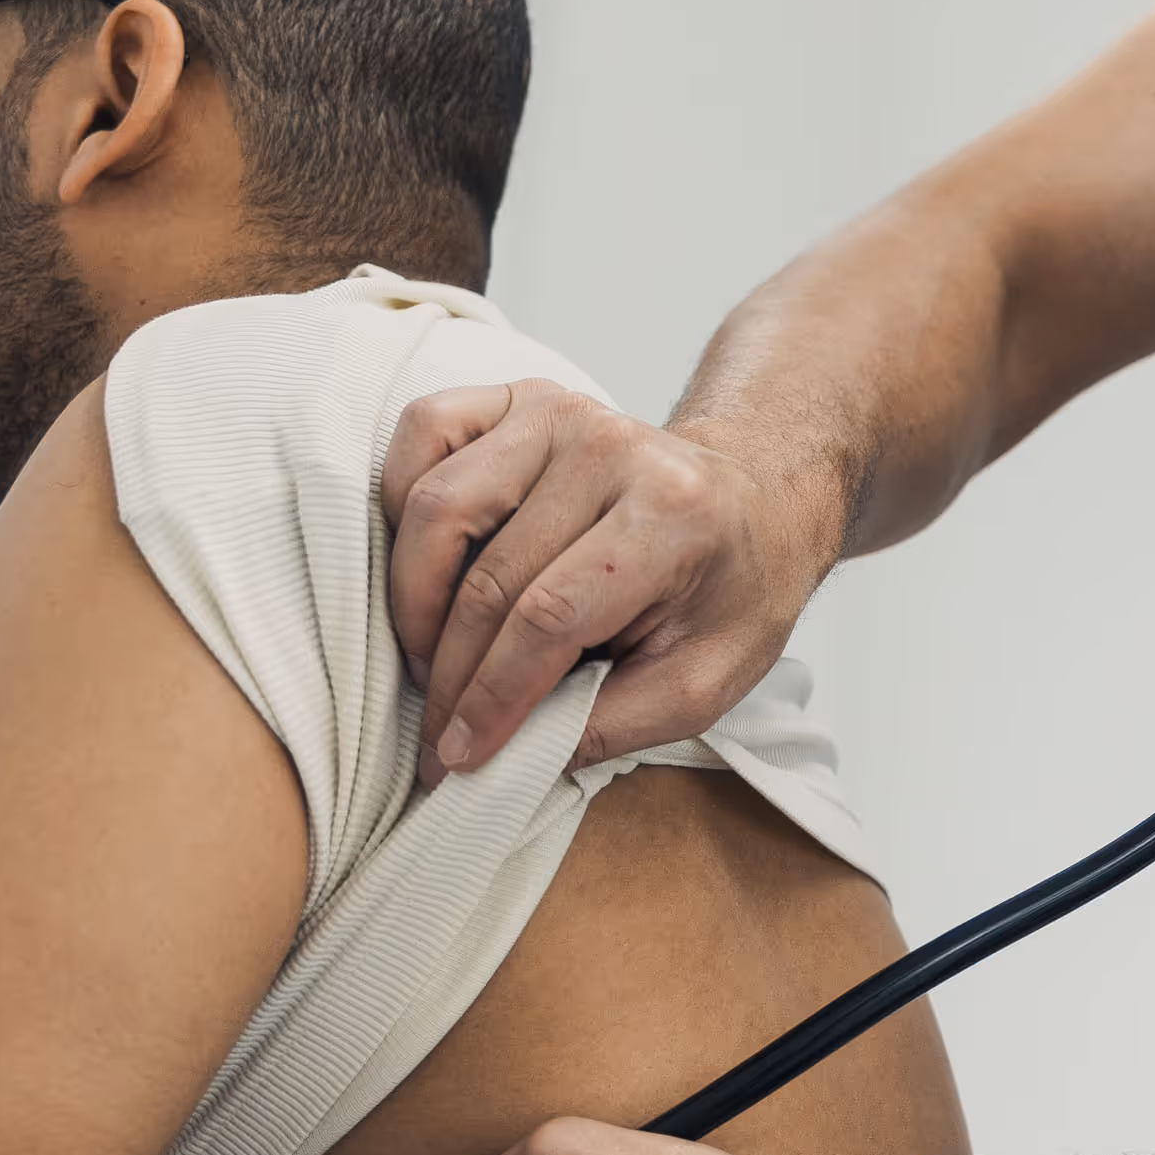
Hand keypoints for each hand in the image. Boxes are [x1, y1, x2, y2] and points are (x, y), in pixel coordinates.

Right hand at [383, 384, 833, 773]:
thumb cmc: (731, 592)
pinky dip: (401, 503)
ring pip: (438, 506)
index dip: (492, 697)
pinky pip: (424, 434)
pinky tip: (424, 564)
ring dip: (413, 600)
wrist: (754, 502)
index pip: (549, 617)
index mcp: (672, 514)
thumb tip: (504, 757)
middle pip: (489, 577)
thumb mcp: (705, 682)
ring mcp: (560, 411)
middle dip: (450, 675)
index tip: (458, 755)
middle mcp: (610, 446)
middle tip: (437, 736)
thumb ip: (610, 725)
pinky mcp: (521, 397)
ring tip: (430, 659)